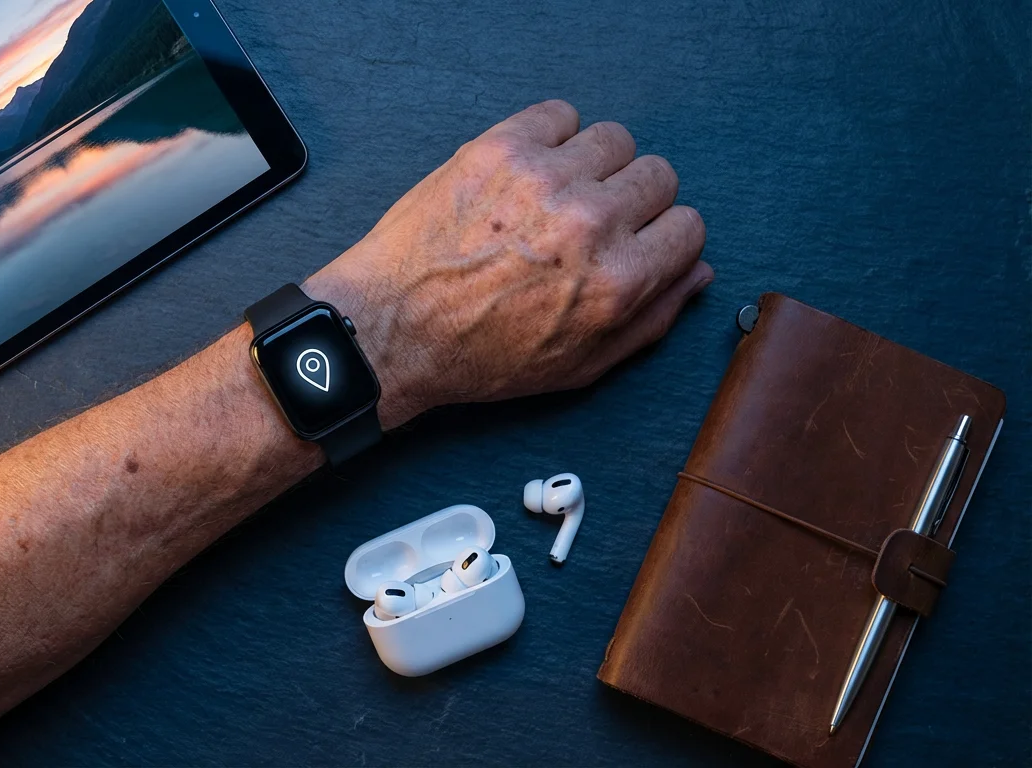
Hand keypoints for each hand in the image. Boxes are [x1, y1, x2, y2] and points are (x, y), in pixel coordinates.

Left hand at [306, 100, 711, 427]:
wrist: (391, 328)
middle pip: (657, 176)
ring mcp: (543, 180)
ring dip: (592, 166)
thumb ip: (649, 318)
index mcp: (618, 281)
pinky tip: (527, 172)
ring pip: (612, 140)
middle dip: (631, 202)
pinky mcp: (498, 149)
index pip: (689, 226)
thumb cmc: (478, 355)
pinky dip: (550, 136)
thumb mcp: (579, 365)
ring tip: (555, 196)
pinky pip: (558, 115)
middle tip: (588, 223)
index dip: (661, 238)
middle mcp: (590, 224)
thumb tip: (695, 272)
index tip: (634, 243)